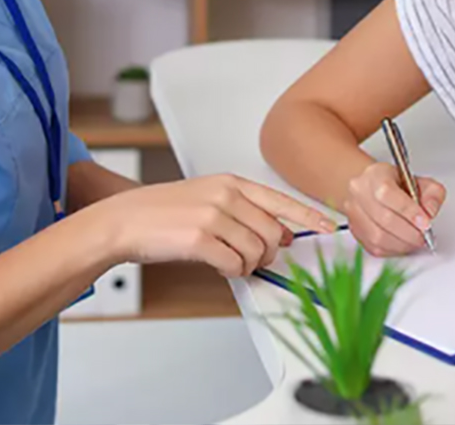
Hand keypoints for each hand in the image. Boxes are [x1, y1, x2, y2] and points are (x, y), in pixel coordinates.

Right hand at [100, 174, 335, 277]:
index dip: (308, 216)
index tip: (328, 227)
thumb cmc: (165, 211)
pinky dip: (230, 271)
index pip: (280, 200)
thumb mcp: (209, 198)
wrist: (125, 219)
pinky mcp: (200, 239)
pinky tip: (215, 264)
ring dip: (246, 264)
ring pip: (256, 252)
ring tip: (226, 259)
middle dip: (267, 253)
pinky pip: (235, 265)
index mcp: (231, 182)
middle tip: (250, 257)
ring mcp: (214, 216)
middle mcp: (226, 195)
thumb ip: (244, 210)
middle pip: (273, 233)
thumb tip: (280, 233)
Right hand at [344, 161, 445, 257]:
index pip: (387, 193)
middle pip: (384, 218)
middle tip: (424, 235)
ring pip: (378, 237)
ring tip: (415, 240)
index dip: (408, 211)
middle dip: (410, 232)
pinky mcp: (356, 231)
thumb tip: (430, 211)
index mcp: (375, 175)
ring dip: (402, 243)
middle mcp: (359, 193)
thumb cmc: (395, 184)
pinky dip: (394, 249)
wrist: (373, 188)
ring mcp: (354, 213)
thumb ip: (432, 193)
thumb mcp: (419, 181)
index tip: (425, 222)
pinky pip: (375, 248)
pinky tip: (403, 242)